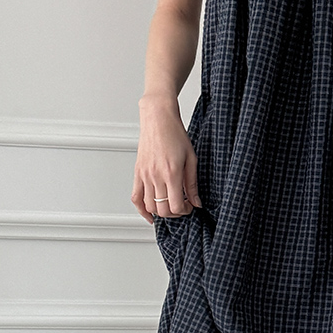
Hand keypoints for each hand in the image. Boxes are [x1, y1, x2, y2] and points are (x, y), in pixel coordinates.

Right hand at [133, 104, 201, 222]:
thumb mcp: (191, 158)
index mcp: (172, 173)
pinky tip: (149, 213)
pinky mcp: (137, 173)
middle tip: (182, 206)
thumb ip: (193, 183)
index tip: (190, 205)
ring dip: (161, 212)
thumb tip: (196, 202)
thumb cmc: (175, 133)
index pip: (176, 206)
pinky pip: (135, 198)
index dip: (185, 210)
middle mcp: (156, 176)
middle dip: (175, 213)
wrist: (158, 118)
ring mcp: (144, 175)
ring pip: (150, 206)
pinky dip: (141, 210)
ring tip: (169, 205)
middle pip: (163, 210)